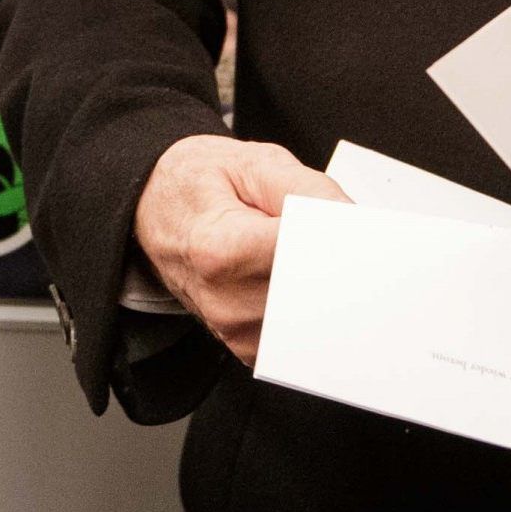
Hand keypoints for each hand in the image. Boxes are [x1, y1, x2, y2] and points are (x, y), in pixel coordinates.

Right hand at [132, 134, 344, 366]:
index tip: (357, 230)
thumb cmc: (199, 185)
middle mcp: (227, 302)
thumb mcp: (253, 163)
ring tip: (302, 254)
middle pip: (320, 294)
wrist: (153, 210)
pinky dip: (312, 307)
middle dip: (343, 266)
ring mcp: (237, 332)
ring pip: (319, 319)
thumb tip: (355, 224)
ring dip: (328, 287)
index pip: (311, 257)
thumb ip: (309, 190)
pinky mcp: (248, 349)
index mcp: (222, 249)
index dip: (345, 241)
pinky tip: (294, 279)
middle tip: (338, 238)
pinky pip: (303, 335)